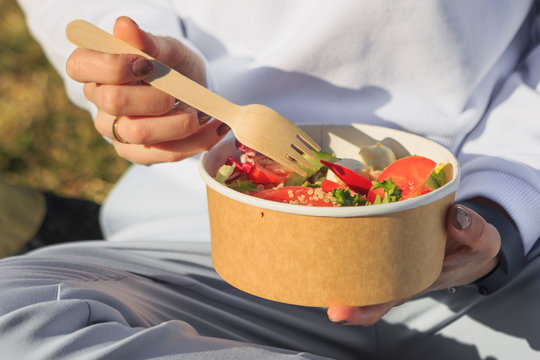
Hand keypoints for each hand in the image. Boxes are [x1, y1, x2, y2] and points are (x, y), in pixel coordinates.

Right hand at [66, 16, 229, 163]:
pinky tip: (212, 129)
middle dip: (154, 95)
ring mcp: (115, 131)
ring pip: (139, 132)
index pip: (79, 66)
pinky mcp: (137, 154)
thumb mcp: (169, 49)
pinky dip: (194, 141)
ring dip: (178, 122)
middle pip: (113, 101)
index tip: (147, 64)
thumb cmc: (174, 66)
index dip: (113, 65)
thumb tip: (124, 26)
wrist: (195, 92)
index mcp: (95, 69)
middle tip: (178, 91)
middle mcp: (99, 102)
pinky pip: (163, 154)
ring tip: (198, 112)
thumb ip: (149, 42)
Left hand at [327, 202, 501, 325]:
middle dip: (332, 284)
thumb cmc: (470, 246)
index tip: (338, 312)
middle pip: (355, 283)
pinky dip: (341, 230)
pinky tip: (325, 215)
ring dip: (329, 256)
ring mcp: (381, 254)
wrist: (465, 236)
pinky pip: (357, 235)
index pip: (381, 302)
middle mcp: (389, 272)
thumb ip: (474, 233)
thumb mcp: (482, 242)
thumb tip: (455, 219)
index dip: (359, 310)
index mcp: (410, 282)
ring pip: (350, 260)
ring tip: (308, 247)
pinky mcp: (378, 234)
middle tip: (312, 277)